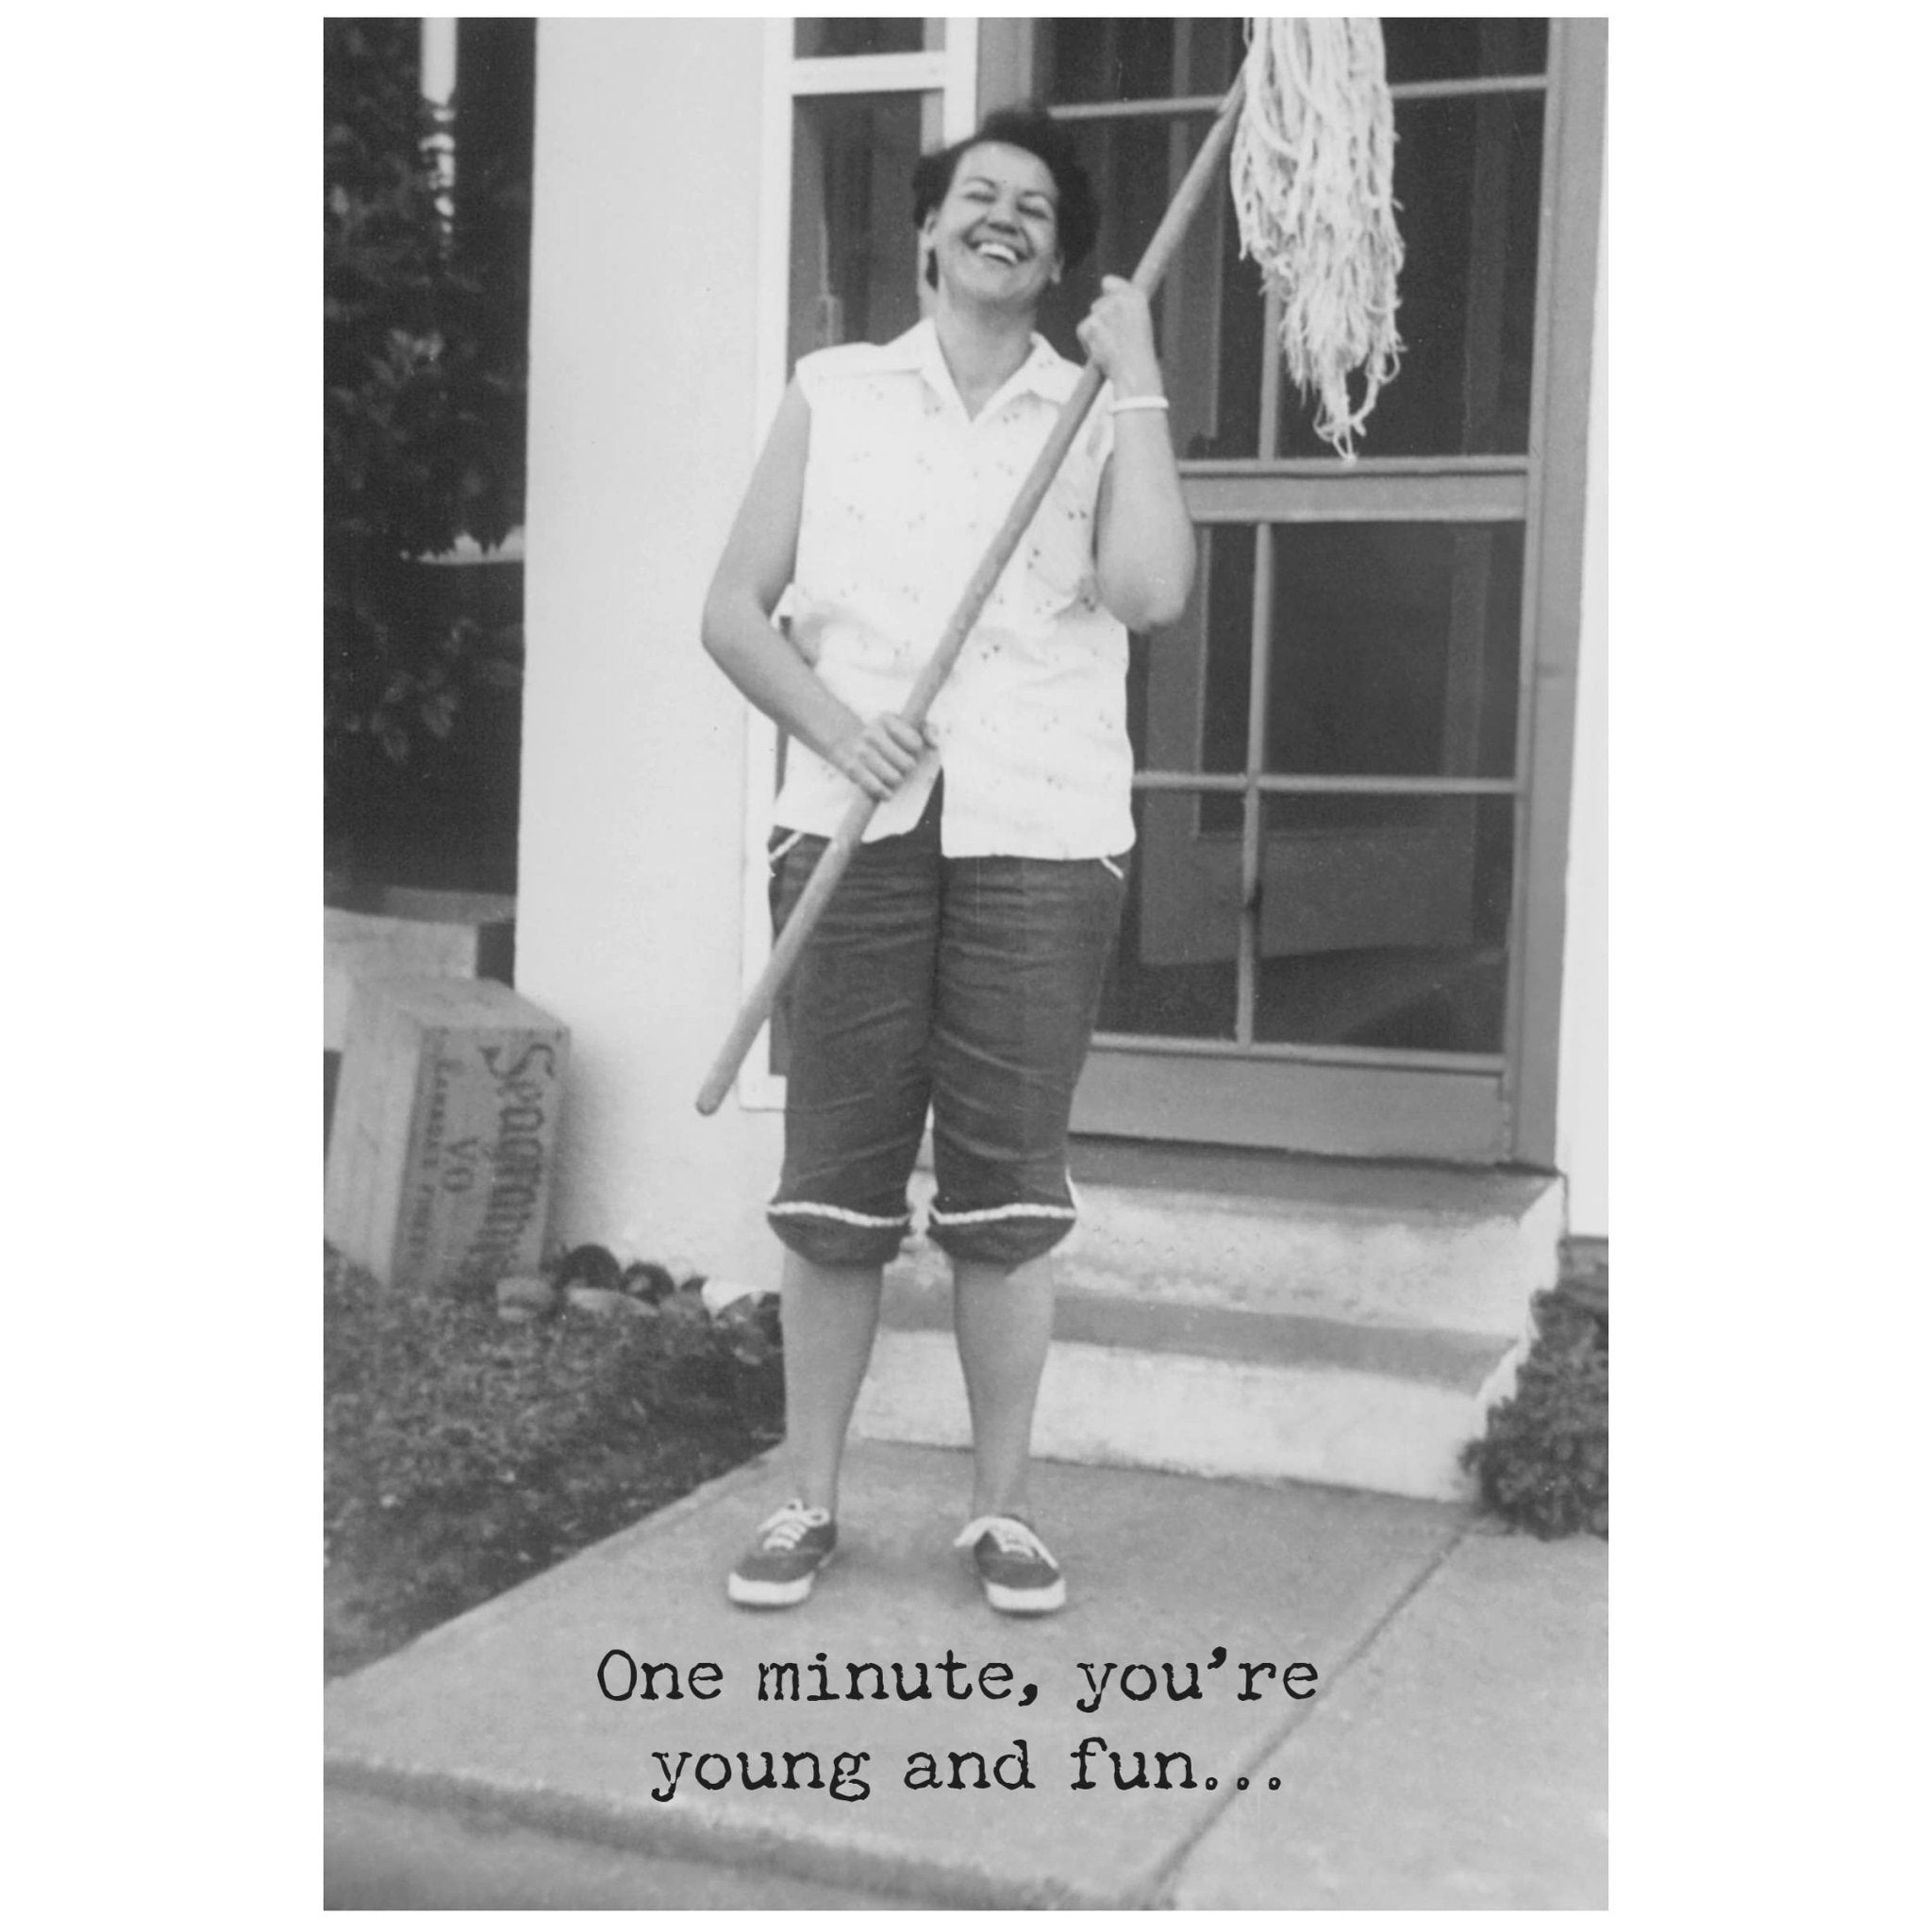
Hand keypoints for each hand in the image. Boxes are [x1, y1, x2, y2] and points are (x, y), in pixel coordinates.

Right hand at [826, 711, 931, 800]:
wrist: (852, 742)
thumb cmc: (889, 737)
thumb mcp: (908, 726)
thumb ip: (928, 730)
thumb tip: (935, 744)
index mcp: (887, 719)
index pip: (914, 742)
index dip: (917, 749)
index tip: (914, 748)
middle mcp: (871, 733)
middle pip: (906, 763)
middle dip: (909, 767)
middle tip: (906, 766)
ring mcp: (860, 751)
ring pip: (892, 777)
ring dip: (898, 781)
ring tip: (897, 778)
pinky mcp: (852, 768)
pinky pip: (875, 787)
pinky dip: (884, 793)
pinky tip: (889, 793)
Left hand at [1076, 276, 1163, 398]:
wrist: (1134, 374)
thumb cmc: (1140, 355)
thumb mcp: (1140, 324)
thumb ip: (1124, 308)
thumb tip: (1106, 290)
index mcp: (1136, 298)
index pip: (1108, 283)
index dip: (1106, 294)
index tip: (1108, 306)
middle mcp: (1119, 299)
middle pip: (1098, 304)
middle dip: (1101, 319)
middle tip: (1115, 339)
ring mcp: (1104, 311)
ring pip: (1091, 318)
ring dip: (1095, 332)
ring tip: (1111, 348)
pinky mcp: (1090, 324)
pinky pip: (1082, 329)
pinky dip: (1087, 343)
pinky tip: (1101, 352)